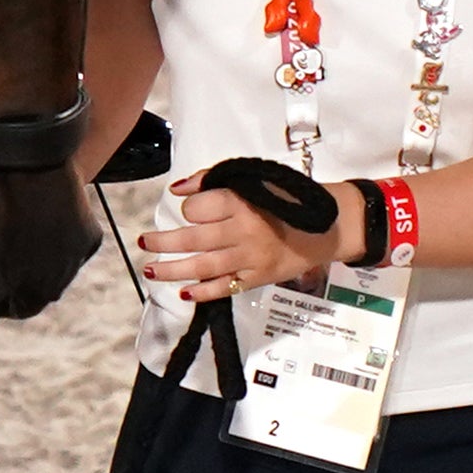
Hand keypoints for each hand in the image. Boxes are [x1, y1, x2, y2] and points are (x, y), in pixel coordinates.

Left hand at [137, 179, 348, 304]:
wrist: (328, 226)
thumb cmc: (288, 199)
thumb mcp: (256, 180)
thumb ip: (215, 181)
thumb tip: (177, 189)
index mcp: (243, 202)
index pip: (199, 207)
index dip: (188, 208)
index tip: (190, 210)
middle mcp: (244, 231)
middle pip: (193, 238)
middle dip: (164, 242)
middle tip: (144, 243)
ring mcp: (250, 258)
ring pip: (202, 265)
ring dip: (172, 270)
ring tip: (151, 270)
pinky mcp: (257, 278)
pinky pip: (224, 287)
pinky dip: (202, 291)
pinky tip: (184, 292)